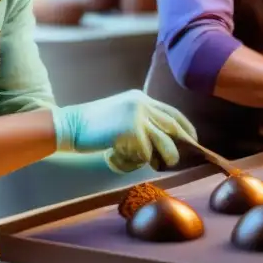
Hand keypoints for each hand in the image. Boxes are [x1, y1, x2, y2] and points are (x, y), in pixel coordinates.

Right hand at [52, 90, 198, 172]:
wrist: (69, 124)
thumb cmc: (94, 125)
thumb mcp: (121, 113)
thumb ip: (141, 120)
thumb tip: (164, 140)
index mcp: (141, 98)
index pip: (172, 112)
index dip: (186, 127)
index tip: (192, 140)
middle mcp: (142, 104)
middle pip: (173, 126)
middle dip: (182, 144)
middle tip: (180, 158)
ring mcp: (137, 116)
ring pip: (164, 142)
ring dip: (165, 157)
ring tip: (158, 164)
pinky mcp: (130, 131)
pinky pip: (145, 153)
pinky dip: (136, 161)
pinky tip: (120, 158)